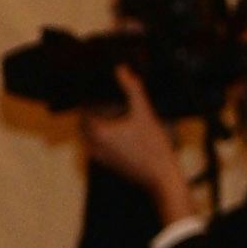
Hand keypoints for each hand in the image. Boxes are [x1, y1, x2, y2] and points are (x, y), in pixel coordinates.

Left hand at [80, 68, 187, 217]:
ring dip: (93, 128)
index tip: (90, 88)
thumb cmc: (153, 147)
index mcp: (100, 132)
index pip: (83, 112)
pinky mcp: (112, 167)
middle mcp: (97, 147)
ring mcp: (103, 159)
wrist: (162, 179)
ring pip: (89, 140)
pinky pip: (98, 150)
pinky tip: (114, 133)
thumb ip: (131, 88)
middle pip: (83, 126)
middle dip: (88, 113)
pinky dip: (101, 140)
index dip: (86, 99)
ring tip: (104, 115)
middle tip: (96, 100)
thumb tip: (121, 68)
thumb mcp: (143, 112)